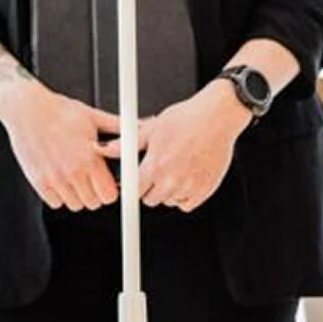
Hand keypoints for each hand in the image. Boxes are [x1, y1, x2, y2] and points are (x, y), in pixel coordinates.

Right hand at [0, 77, 121, 210]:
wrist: (27, 109)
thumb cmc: (58, 111)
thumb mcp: (92, 116)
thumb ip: (118, 126)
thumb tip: (138, 126)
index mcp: (89, 157)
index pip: (109, 195)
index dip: (111, 191)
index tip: (108, 184)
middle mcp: (72, 171)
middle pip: (93, 203)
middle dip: (95, 194)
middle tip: (91, 179)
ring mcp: (54, 179)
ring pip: (75, 205)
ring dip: (78, 196)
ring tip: (76, 179)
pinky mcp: (38, 181)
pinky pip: (55, 203)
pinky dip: (60, 196)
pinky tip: (61, 180)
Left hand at [109, 79, 248, 211]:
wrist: (217, 116)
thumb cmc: (187, 118)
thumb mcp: (152, 127)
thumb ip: (126, 143)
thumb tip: (104, 148)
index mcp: (156, 164)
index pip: (134, 191)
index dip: (132, 186)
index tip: (133, 185)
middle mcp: (172, 178)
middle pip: (150, 200)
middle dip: (150, 188)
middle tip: (156, 172)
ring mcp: (190, 186)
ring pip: (169, 202)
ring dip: (168, 192)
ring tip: (174, 170)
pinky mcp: (205, 189)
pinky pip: (187, 205)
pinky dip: (184, 197)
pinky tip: (185, 179)